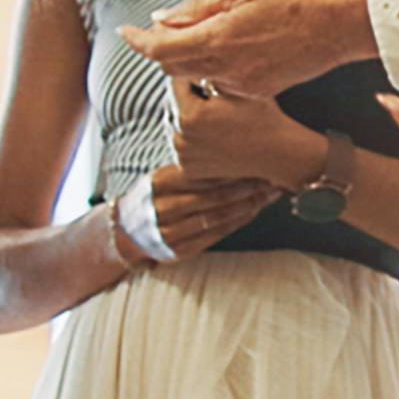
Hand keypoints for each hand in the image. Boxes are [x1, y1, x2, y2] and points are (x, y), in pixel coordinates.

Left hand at [131, 0, 379, 94]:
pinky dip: (216, 66)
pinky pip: (223, 82)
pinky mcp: (259, 92)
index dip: (137, 41)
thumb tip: (162, 18)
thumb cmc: (300, 1)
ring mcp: (243, 85)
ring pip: (197, 76)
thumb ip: (197, 9)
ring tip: (210, 30)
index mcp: (219, 40)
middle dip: (163, 48)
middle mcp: (227, 69)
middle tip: (169, 25)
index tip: (127, 32)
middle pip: (172, 67)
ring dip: (190, 57)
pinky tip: (236, 46)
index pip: (159, 49)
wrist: (342, 26)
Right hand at [136, 170, 292, 259]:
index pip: (201, 175)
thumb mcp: (162, 177)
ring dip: (248, 205)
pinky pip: (215, 235)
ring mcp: (171, 232)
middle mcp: (163, 209)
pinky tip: (254, 210)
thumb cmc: (155, 197)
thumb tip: (231, 148)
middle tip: (271, 176)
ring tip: (269, 193)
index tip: (256, 158)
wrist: (126, 231)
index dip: (231, 168)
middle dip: (247, 186)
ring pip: (217, 217)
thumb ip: (190, 167)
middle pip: (213, 196)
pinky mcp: (180, 250)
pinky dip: (237, 222)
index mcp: (159, 183)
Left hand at [163, 78, 325, 189]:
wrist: (278, 152)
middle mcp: (180, 137)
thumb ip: (208, 71)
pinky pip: (180, 143)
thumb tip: (187, 59)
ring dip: (185, 115)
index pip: (175, 82)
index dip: (191, 75)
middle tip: (210, 94)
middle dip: (186, 96)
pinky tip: (210, 132)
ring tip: (211, 114)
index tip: (206, 76)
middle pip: (171, 103)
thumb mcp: (237, 85)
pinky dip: (189, 136)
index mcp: (190, 114)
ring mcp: (183, 155)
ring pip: (173, 123)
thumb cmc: (262, 115)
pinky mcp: (187, 167)